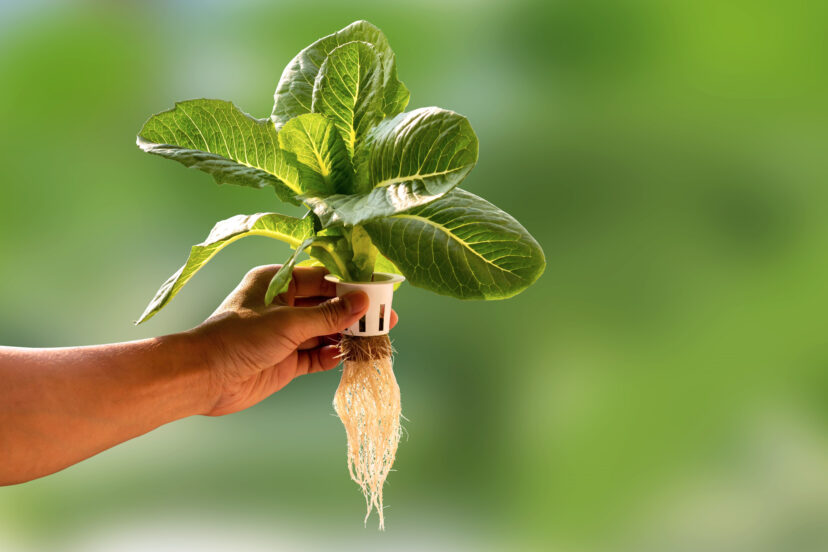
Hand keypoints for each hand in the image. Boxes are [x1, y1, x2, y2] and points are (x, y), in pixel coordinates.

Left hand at [192, 265, 396, 416]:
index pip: (322, 278)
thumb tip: (362, 301)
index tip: (377, 290)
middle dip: (353, 312)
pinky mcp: (285, 360)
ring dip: (346, 335)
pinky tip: (347, 355)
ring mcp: (284, 334)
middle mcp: (282, 305)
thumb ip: (328, 314)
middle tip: (384, 318)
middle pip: (326, 305)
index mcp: (277, 282)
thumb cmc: (238, 337)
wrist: (205, 377)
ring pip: (324, 331)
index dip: (350, 285)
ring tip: (373, 339)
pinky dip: (331, 355)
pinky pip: (316, 355)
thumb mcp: (288, 322)